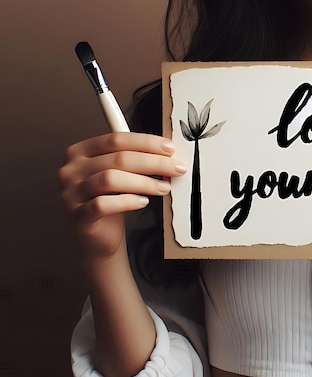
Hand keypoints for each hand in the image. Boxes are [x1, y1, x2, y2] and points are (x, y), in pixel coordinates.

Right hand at [58, 132, 186, 258]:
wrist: (99, 238)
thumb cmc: (112, 200)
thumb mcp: (121, 173)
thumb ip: (135, 157)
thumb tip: (167, 149)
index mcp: (81, 151)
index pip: (116, 138)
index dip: (146, 142)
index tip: (170, 149)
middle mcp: (71, 170)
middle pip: (118, 158)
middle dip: (154, 162)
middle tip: (176, 168)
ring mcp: (70, 193)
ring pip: (111, 179)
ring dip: (145, 182)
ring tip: (164, 188)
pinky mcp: (76, 216)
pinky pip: (103, 204)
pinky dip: (128, 201)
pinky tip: (143, 202)